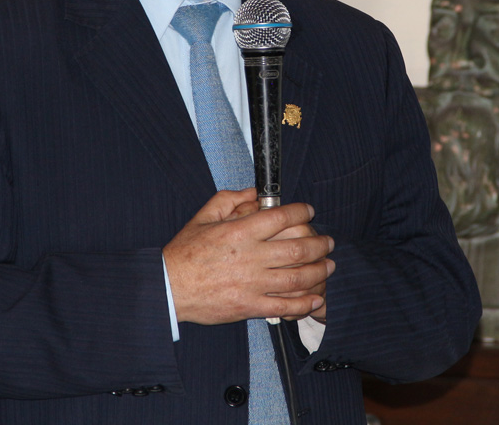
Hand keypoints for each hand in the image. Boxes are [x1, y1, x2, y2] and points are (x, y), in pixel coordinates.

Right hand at [163, 189, 334, 324]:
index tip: (309, 211)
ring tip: (329, 265)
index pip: (281, 217)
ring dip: (319, 271)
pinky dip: (305, 303)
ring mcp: (252, 284)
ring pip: (297, 277)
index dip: (301, 211)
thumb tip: (253, 193)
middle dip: (320, 243)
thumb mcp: (203, 216)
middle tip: (329, 241)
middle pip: (298, 248)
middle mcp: (250, 257)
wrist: (169, 287)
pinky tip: (316, 298)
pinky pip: (284, 305)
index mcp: (240, 232)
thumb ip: (229, 200)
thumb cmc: (185, 251)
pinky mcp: (249, 306)